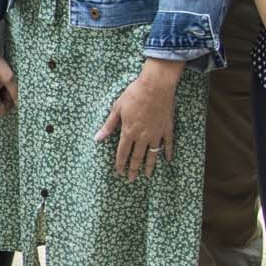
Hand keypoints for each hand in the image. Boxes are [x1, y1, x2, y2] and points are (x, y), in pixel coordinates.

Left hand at [97, 62, 181, 181]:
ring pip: (152, 154)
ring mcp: (156, 133)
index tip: (119, 172)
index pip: (122, 153)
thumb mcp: (117, 109)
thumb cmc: (134, 95)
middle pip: (137, 157)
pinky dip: (168, 152)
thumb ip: (108, 126)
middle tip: (131, 179)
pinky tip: (168, 159)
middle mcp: (142, 136)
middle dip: (133, 169)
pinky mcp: (167, 128)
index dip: (120, 164)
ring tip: (147, 176)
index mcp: (129, 132)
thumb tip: (97, 138)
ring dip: (149, 166)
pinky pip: (168, 144)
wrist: (155, 86)